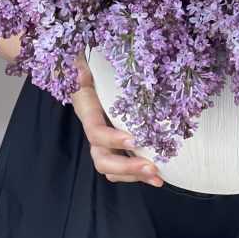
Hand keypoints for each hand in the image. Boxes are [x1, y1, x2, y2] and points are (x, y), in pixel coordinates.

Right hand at [71, 49, 162, 186]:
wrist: (93, 66)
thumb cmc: (93, 63)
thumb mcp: (86, 60)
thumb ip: (81, 66)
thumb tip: (80, 71)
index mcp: (87, 109)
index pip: (96, 131)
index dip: (111, 138)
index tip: (132, 140)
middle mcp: (94, 128)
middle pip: (102, 158)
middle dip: (127, 167)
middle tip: (152, 167)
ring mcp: (105, 137)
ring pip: (111, 166)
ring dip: (134, 175)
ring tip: (158, 177)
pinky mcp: (118, 138)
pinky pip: (123, 161)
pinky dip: (138, 171)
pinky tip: (157, 174)